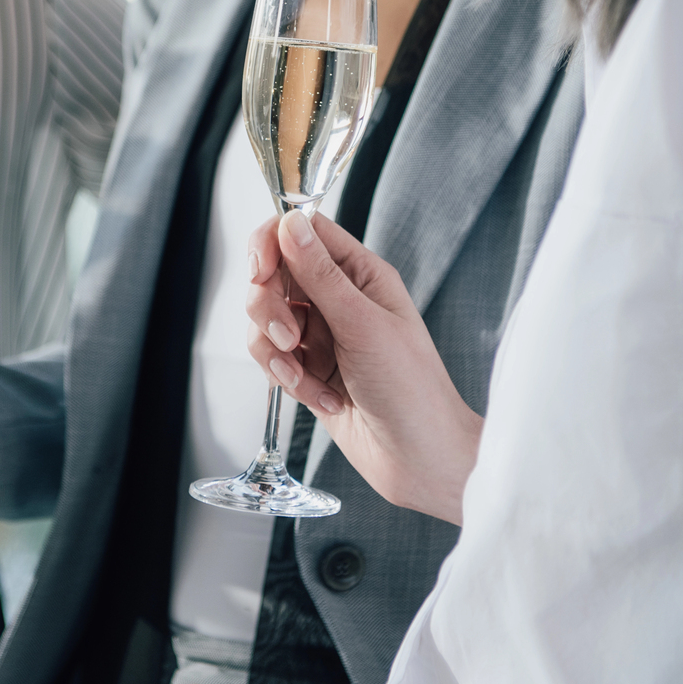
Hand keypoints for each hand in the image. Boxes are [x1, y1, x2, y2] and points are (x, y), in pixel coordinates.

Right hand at [247, 210, 482, 523]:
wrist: (419, 459)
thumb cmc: (413, 390)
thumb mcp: (364, 324)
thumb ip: (320, 274)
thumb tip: (290, 224)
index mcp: (360, 274)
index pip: (302, 232)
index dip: (273, 244)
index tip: (262, 272)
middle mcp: (338, 299)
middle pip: (273, 276)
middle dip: (269, 309)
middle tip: (289, 337)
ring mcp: (321, 336)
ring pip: (264, 320)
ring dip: (275, 351)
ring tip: (305, 377)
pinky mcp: (308, 370)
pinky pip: (272, 359)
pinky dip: (287, 379)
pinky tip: (321, 398)